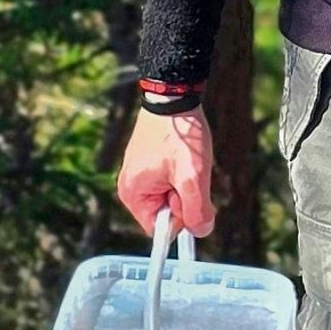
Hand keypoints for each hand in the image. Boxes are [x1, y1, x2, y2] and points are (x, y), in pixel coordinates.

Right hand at [114, 107, 215, 237]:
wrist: (173, 97)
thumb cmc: (179, 136)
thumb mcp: (193, 176)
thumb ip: (196, 210)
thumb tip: (200, 232)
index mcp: (133, 195)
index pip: (159, 229)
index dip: (180, 218)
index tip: (188, 192)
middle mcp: (130, 187)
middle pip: (165, 213)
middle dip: (183, 199)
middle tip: (188, 173)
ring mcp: (138, 174)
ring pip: (170, 196)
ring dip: (184, 185)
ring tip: (186, 161)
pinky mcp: (147, 164)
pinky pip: (168, 182)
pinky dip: (181, 173)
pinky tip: (182, 155)